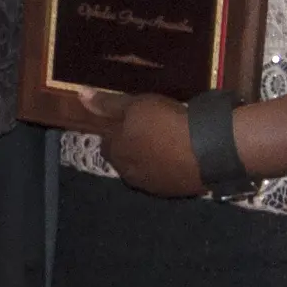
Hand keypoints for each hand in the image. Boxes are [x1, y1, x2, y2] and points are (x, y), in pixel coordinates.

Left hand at [74, 89, 206, 196]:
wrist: (206, 148)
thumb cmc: (164, 122)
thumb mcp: (135, 105)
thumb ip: (108, 103)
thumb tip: (80, 94)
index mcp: (115, 153)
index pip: (106, 143)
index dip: (116, 131)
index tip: (130, 121)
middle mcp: (128, 174)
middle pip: (124, 159)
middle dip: (131, 147)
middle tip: (149, 129)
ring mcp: (152, 186)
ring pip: (143, 170)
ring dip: (149, 159)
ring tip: (166, 141)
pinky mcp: (173, 192)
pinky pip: (164, 177)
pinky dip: (167, 167)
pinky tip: (180, 155)